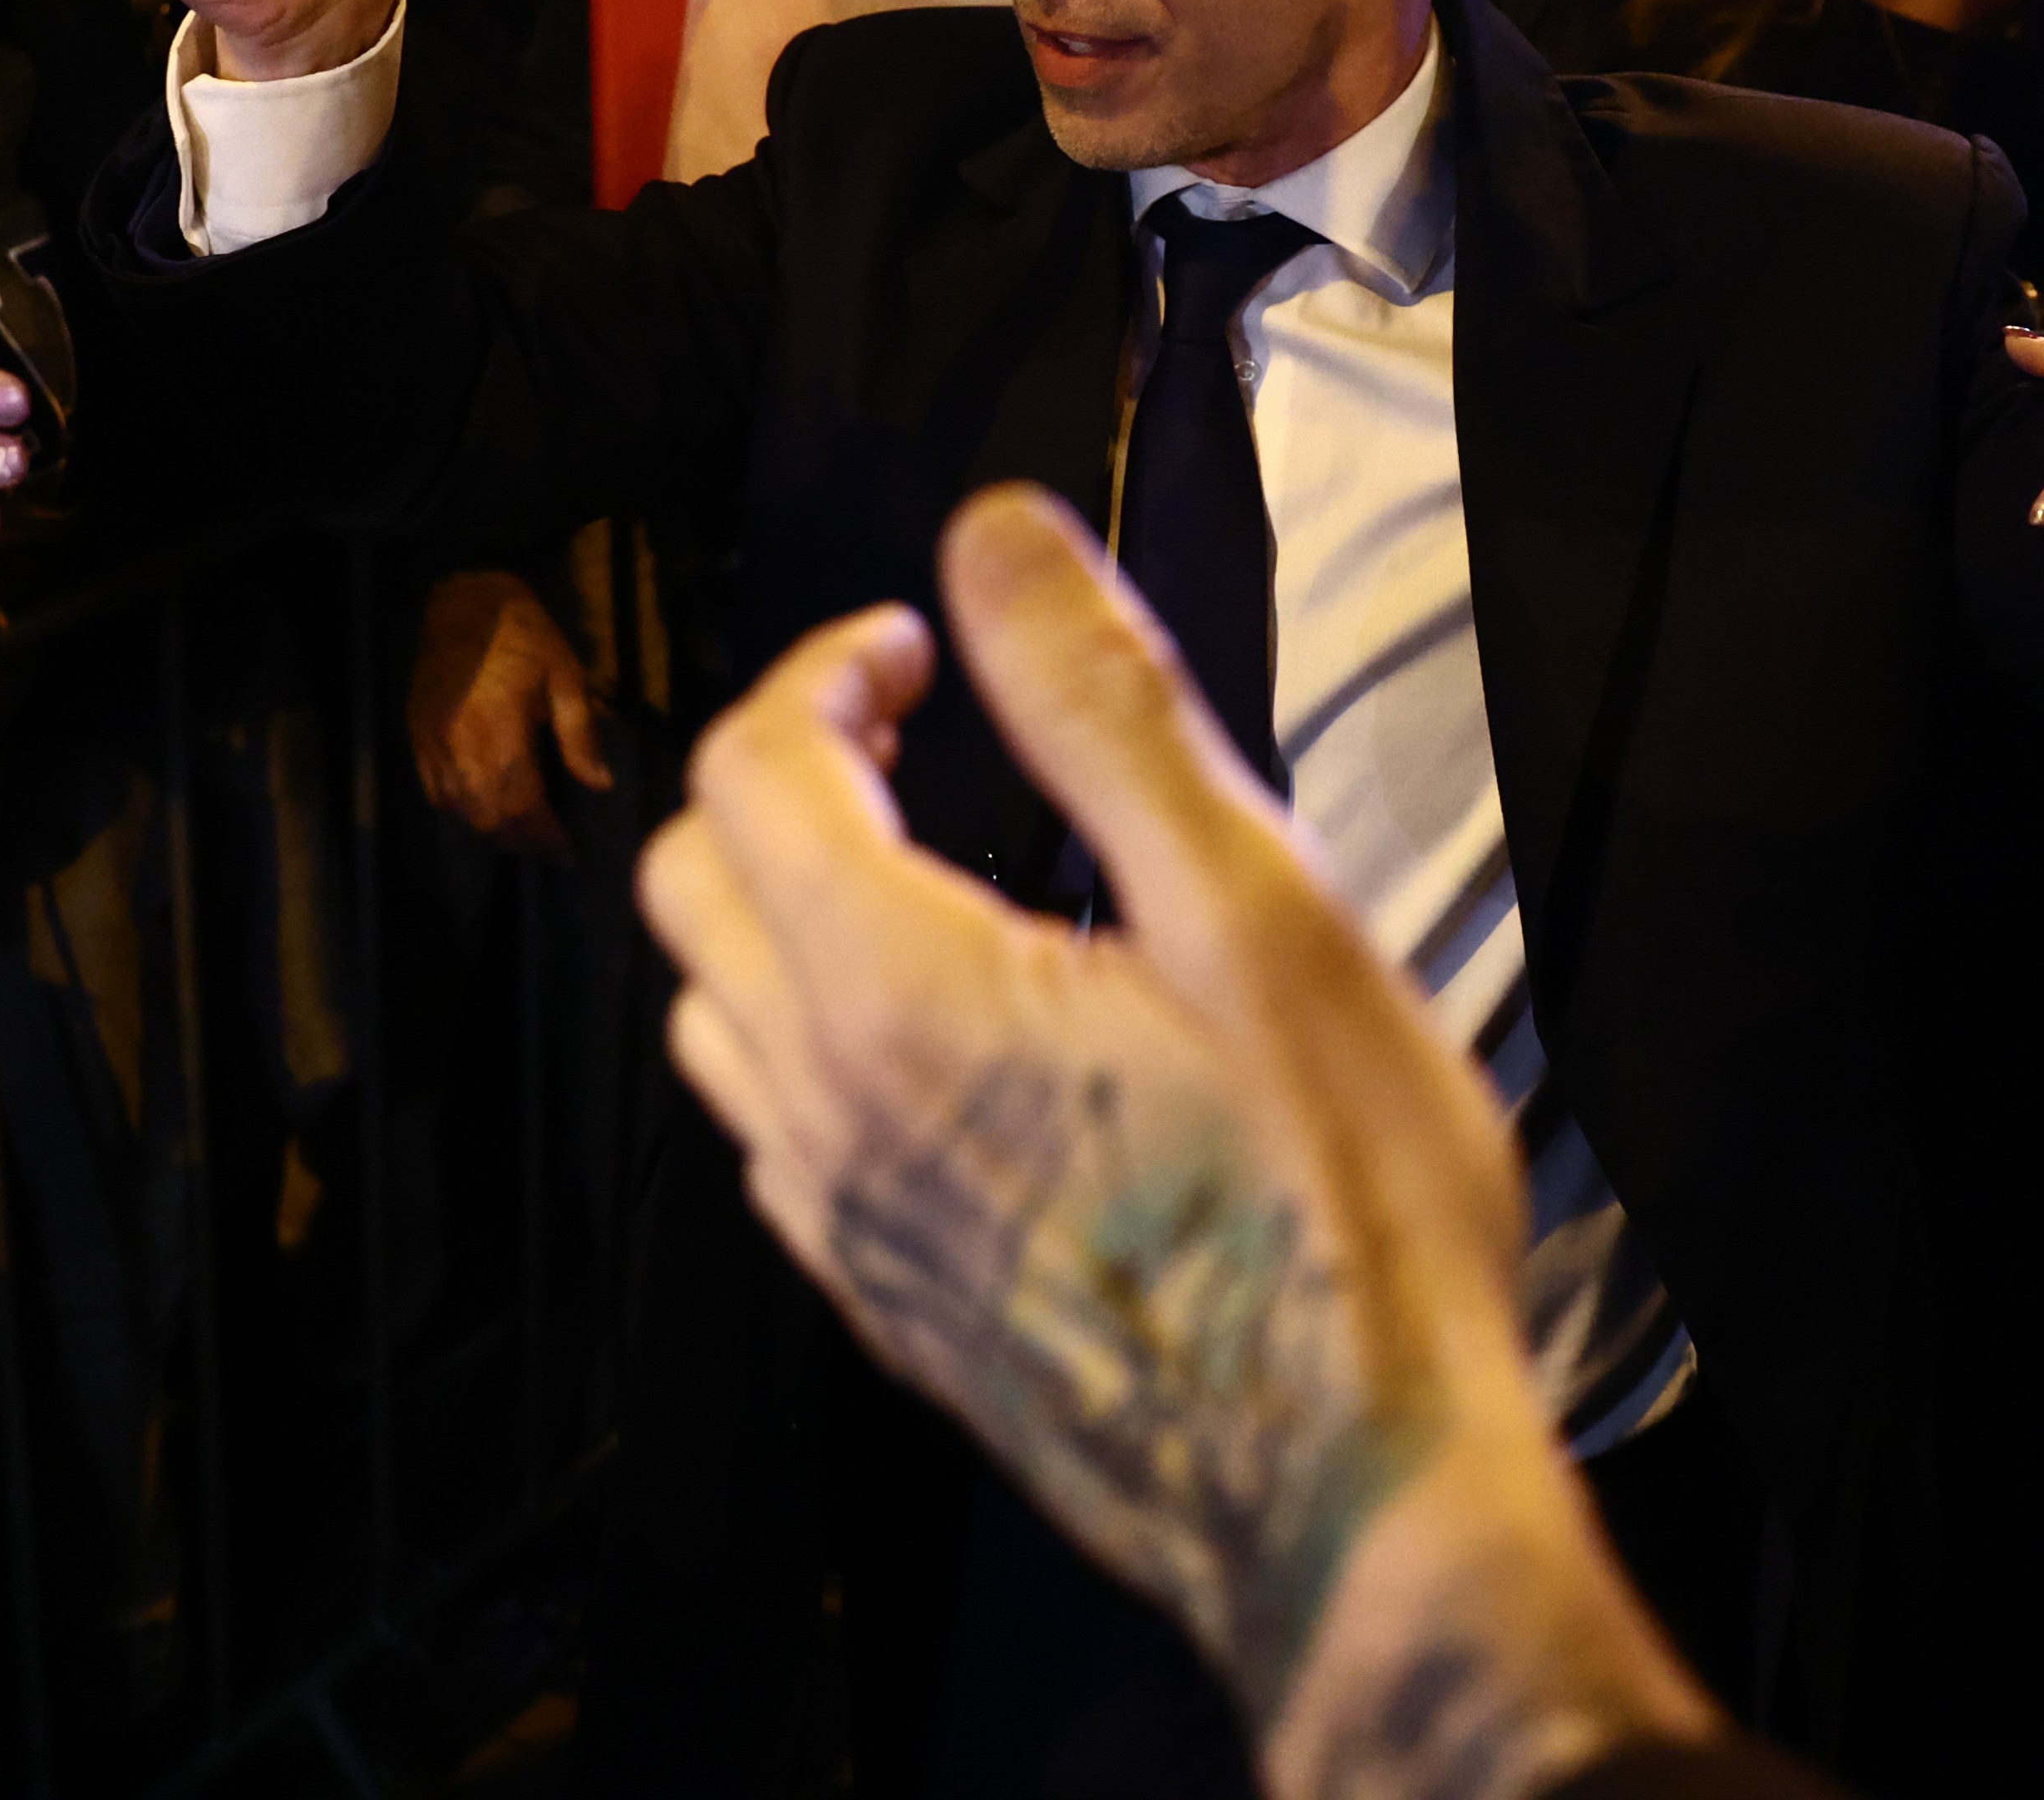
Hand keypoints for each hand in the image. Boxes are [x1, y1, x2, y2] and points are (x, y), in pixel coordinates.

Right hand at [408, 570, 611, 855]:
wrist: (464, 601)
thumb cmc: (524, 635)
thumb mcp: (566, 676)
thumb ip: (579, 736)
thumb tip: (600, 785)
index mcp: (500, 731)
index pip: (522, 805)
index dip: (545, 837)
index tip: (567, 853)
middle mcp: (460, 745)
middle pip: (489, 817)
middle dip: (521, 841)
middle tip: (550, 851)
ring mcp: (432, 742)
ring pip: (460, 808)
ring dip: (492, 829)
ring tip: (524, 836)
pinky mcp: (417, 734)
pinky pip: (436, 790)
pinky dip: (462, 808)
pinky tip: (484, 807)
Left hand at [641, 489, 1718, 1798]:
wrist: (1351, 1506)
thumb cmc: (1339, 1212)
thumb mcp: (1257, 913)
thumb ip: (1103, 710)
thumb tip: (993, 536)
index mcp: (893, 993)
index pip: (754, 763)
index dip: (827, 668)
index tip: (925, 649)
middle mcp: (823, 1111)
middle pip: (692, 874)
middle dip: (782, 767)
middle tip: (915, 734)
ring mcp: (838, 1222)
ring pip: (708, 1009)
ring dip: (775, 902)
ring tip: (922, 867)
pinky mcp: (878, 1302)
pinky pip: (768, 1131)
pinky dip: (805, 1032)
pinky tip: (943, 1034)